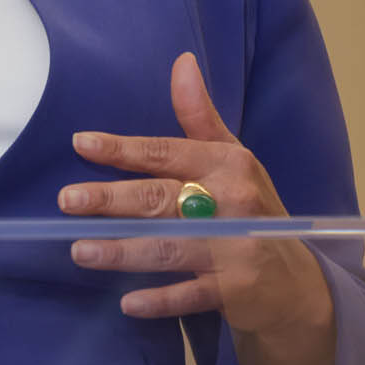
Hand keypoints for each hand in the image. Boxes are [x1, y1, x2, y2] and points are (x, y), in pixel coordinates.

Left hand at [58, 52, 332, 335]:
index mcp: (227, 165)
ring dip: (121, 250)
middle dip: (109, 200)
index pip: (165, 152)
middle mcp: (232, 204)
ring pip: (167, 246)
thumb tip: (181, 62)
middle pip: (159, 199)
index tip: (81, 144)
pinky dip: (159, 300)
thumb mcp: (232, 158)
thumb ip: (200, 115)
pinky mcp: (236, 292)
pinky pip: (190, 296)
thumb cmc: (250, 210)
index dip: (123, 149)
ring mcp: (235, 250)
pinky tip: (127, 302)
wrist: (297, 283)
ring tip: (79, 250)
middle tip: (67, 201)